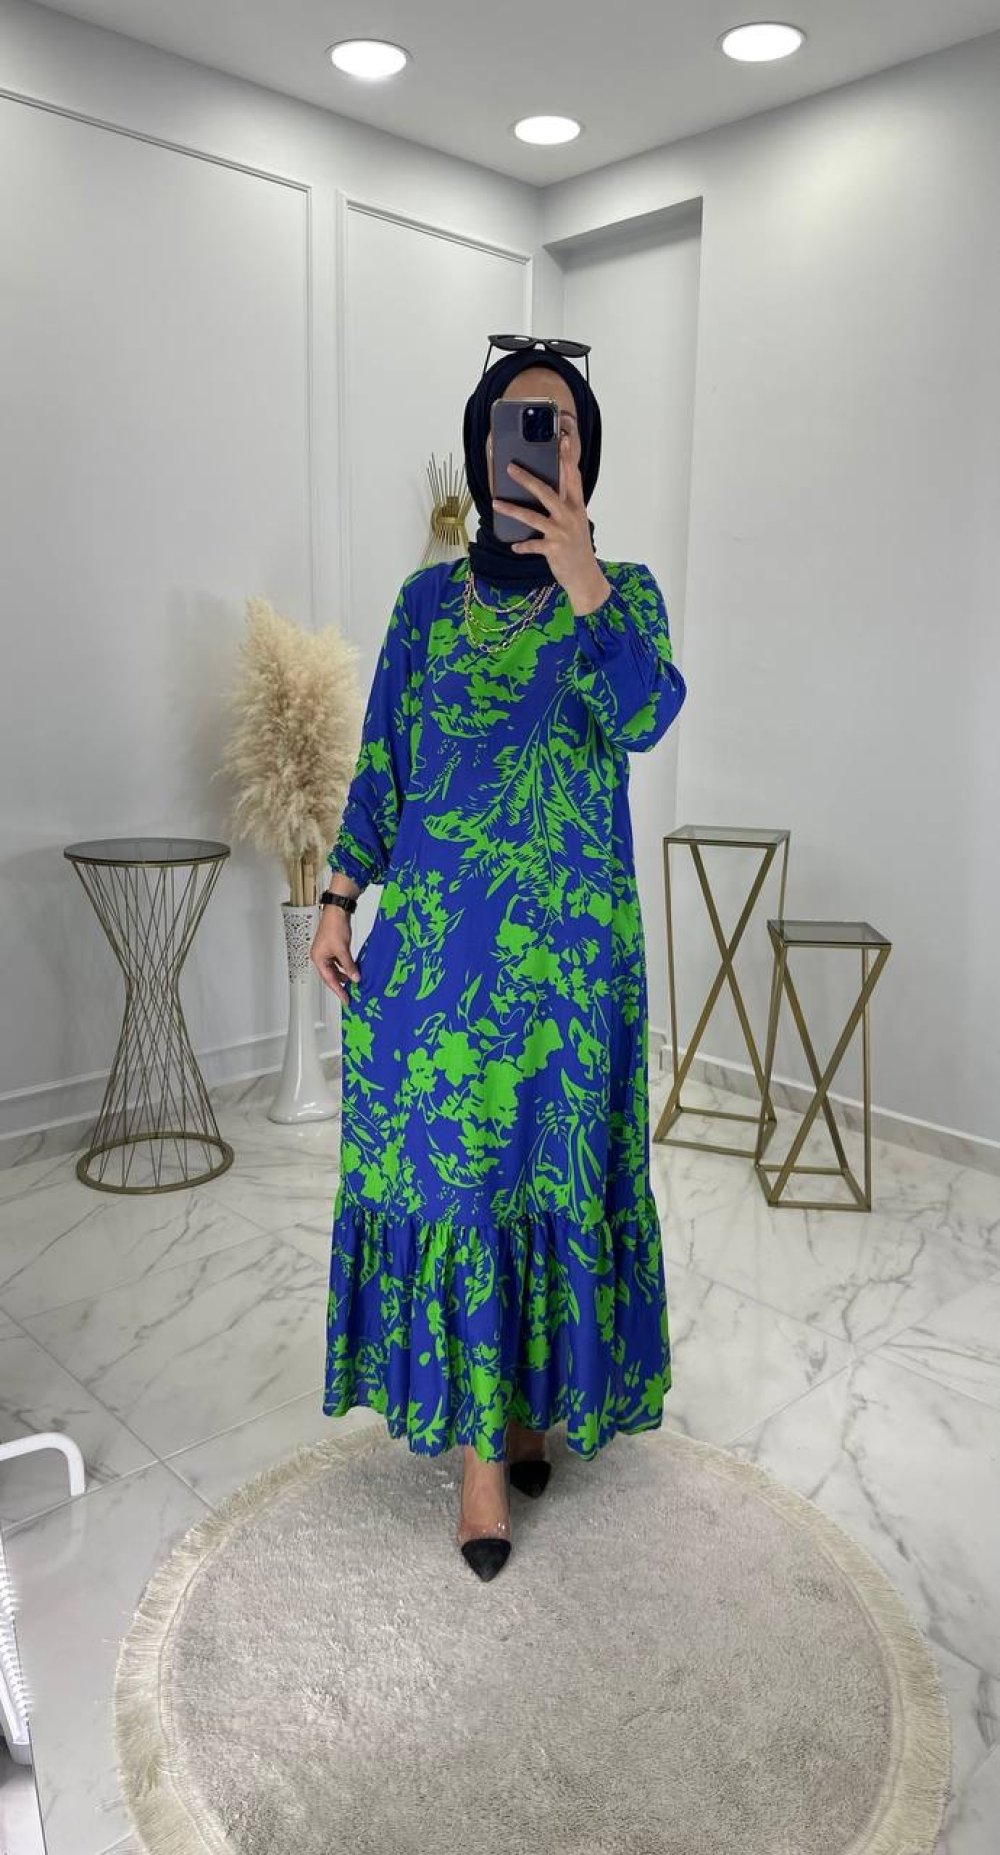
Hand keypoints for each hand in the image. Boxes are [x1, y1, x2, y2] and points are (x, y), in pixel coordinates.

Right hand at [310, 905, 359, 1007]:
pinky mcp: (333, 947)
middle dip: (341, 985)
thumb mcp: (343, 949)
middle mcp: (320, 956)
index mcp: (318, 958)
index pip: (329, 979)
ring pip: (335, 969)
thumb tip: (355, 978)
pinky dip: (346, 967)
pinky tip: (353, 970)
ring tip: (354, 983)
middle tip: (350, 994)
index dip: (338, 991)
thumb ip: (349, 966)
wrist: (337, 910)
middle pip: (330, 976)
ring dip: (344, 976)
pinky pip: (339, 962)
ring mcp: (326, 952)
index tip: (346, 1000)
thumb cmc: (334, 926)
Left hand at [491, 434, 610, 611]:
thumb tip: (542, 489)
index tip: (563, 440)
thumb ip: (564, 504)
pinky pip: (532, 545)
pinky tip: (514, 546)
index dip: (568, 458)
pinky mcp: (553, 549)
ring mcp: (561, 533)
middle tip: (510, 468)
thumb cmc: (577, 546)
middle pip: (547, 492)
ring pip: (533, 517)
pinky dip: (522, 546)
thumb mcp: (576, 522)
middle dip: (527, 479)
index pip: (573, 477)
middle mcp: (570, 516)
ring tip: (496, 503)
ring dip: (512, 510)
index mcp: (577, 506)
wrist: (585, 576)